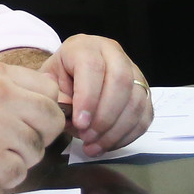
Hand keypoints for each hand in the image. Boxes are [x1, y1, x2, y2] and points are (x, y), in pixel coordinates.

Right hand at [0, 60, 67, 191]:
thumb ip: (2, 88)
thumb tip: (36, 106)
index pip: (49, 90)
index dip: (43, 110)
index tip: (30, 122)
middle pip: (51, 120)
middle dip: (38, 137)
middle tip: (14, 146)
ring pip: (36, 150)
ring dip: (17, 160)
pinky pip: (18, 174)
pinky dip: (1, 179)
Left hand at [41, 34, 150, 156]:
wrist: (72, 74)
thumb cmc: (59, 78)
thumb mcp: (48, 82)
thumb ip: (56, 97)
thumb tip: (72, 118)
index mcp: (85, 47)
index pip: (93, 67)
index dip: (88, 98)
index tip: (79, 123)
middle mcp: (114, 54)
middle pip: (121, 82)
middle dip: (104, 117)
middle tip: (87, 137)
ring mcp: (133, 71)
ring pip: (136, 101)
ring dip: (116, 130)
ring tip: (94, 146)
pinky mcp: (144, 91)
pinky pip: (144, 115)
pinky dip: (128, 135)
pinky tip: (108, 144)